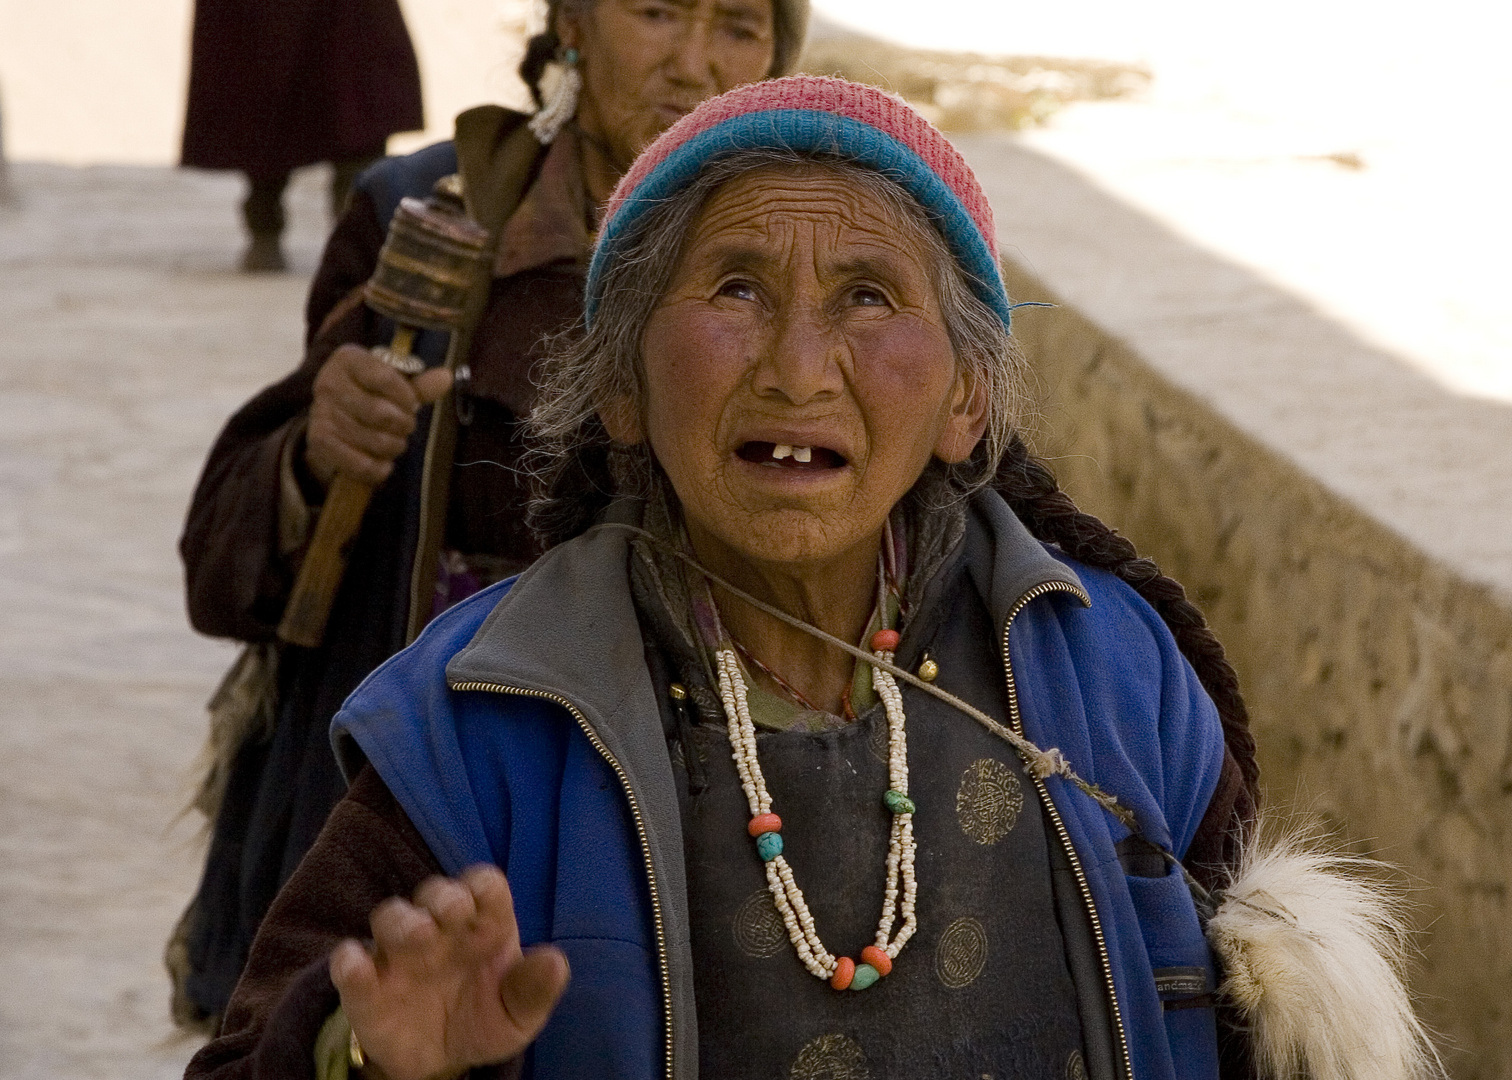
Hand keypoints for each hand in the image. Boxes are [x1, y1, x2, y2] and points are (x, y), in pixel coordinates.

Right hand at [305, 344, 452, 487]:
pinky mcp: (319, 442)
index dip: (407, 397)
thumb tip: (446, 377)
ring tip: (394, 442)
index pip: (385, 378)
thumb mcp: (394, 385)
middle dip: (404, 425)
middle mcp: (328, 383)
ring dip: (394, 447)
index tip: (412, 403)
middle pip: (381, 413)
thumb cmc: (371, 395)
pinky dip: (380, 469)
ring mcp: (321, 413)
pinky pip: (361, 464)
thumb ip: (420, 385)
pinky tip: (383, 462)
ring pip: (375, 441)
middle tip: (406, 426)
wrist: (333, 419)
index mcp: (348, 359)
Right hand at [330, 865, 569, 1079]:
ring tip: (418, 936)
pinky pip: (349, 963)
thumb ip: (534, 989)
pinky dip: (349, 962)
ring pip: (391, 916)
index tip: (486, 898)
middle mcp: (439, 929)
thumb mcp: (517, 1014)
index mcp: (482, 924)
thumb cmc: (484, 1019)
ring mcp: (399, 954)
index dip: (484, 886)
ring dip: (402, 921)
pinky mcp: (366, 986)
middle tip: (453, 912)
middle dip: (443, 896)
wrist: (440, 1063)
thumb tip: (557, 963)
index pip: (484, 885)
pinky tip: (357, 968)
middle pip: (436, 893)